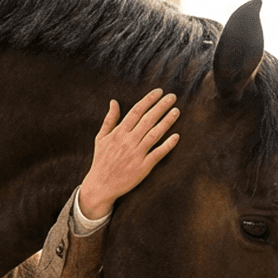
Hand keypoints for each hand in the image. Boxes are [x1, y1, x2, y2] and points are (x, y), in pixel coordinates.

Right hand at [77, 89, 179, 220]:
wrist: (101, 185)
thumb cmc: (101, 160)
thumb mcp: (101, 138)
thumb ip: (109, 119)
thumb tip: (114, 102)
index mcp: (118, 133)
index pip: (136, 111)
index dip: (148, 100)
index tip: (159, 92)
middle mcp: (128, 141)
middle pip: (147, 119)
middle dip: (161, 106)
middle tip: (173, 96)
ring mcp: (136, 154)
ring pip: (154, 134)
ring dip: (167, 122)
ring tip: (176, 111)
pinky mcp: (143, 167)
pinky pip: (157, 154)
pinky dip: (167, 145)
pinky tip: (176, 136)